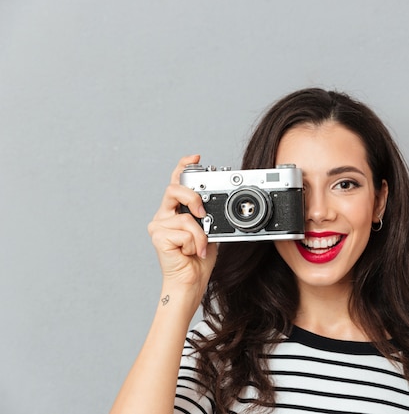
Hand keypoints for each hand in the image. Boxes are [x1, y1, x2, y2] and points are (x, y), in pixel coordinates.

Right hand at [147, 155, 216, 304]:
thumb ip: (208, 214)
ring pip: (186, 217)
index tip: (196, 158)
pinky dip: (195, 244)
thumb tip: (218, 202)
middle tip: (202, 213)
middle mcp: (164, 215)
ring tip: (199, 248)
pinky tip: (189, 253)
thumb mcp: (209, 230)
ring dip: (200, 235)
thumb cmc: (198, 259)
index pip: (176, 182)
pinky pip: (185, 231)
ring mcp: (158, 226)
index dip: (183, 166)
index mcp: (175, 210)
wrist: (190, 282)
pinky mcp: (158, 237)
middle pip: (173, 190)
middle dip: (192, 197)